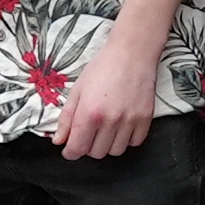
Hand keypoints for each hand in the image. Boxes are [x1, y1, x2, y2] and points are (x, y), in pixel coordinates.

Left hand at [58, 30, 161, 158]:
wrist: (132, 52)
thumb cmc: (103, 67)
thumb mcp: (77, 90)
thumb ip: (66, 118)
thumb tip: (59, 140)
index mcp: (89, 113)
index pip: (77, 149)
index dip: (70, 152)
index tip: (70, 149)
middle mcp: (110, 120)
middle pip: (96, 153)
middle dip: (88, 147)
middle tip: (88, 132)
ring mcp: (130, 120)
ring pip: (116, 151)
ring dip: (108, 144)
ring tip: (105, 129)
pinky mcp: (146, 118)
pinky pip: (135, 142)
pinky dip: (127, 139)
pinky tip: (121, 126)